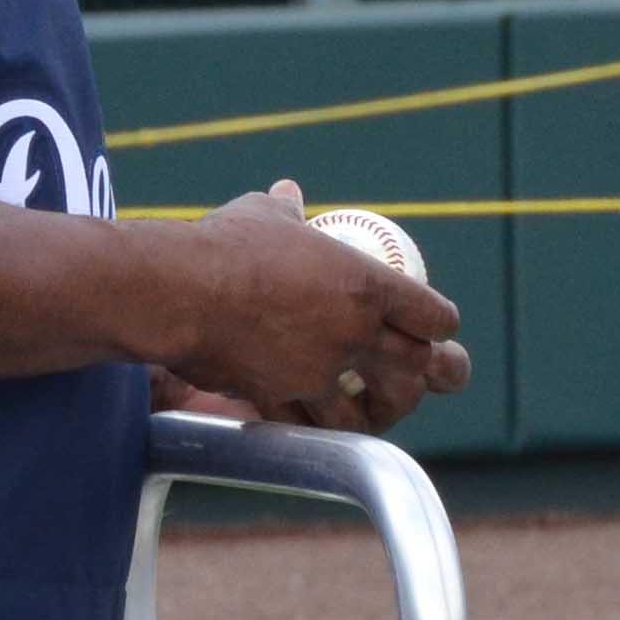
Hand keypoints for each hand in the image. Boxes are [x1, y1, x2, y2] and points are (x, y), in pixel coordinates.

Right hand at [160, 179, 470, 433]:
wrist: (175, 290)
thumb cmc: (222, 243)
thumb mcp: (264, 215)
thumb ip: (287, 211)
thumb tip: (289, 193)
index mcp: (365, 285)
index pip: (430, 313)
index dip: (441, 322)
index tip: (440, 326)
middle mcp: (353, 333)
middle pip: (419, 368)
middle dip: (439, 377)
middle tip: (444, 379)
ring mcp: (318, 371)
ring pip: (371, 410)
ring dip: (382, 413)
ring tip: (381, 411)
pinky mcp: (281, 396)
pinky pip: (311, 423)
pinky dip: (319, 427)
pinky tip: (321, 423)